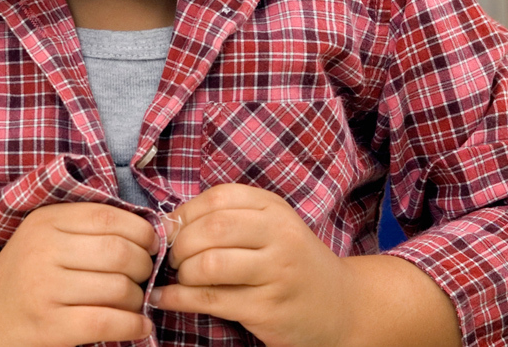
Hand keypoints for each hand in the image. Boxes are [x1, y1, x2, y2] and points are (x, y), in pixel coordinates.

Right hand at [0, 202, 158, 346]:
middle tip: (145, 276)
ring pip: (118, 288)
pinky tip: (140, 326)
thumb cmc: (26, 274)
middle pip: (119, 252)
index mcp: (46, 221)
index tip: (152, 244)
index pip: (109, 217)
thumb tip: (151, 230)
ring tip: (136, 303)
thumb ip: (87, 228)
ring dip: (139, 298)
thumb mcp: (46, 237)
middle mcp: (43, 250)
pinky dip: (133, 325)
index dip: (142, 231)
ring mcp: (44, 289)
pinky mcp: (49, 326)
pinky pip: (107, 322)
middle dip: (144, 266)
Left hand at [149, 183, 350, 346]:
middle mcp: (278, 236)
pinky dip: (179, 299)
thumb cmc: (293, 261)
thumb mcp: (272, 226)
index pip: (218, 198)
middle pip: (212, 229)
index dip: (185, 213)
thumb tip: (170, 224)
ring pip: (210, 265)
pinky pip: (212, 300)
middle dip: (180, 244)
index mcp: (274, 208)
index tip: (172, 228)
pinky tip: (166, 297)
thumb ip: (230, 218)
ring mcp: (275, 273)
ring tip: (181, 277)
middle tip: (174, 257)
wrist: (342, 305)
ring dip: (183, 273)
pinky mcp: (267, 308)